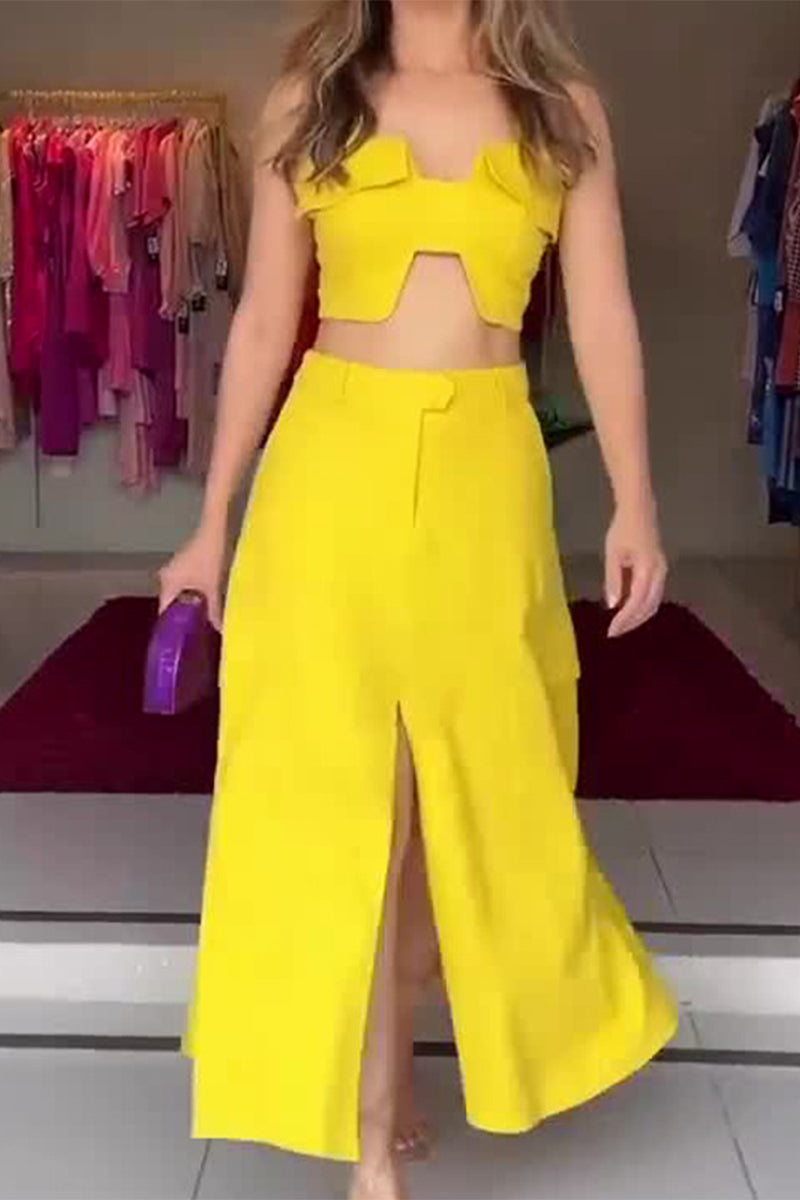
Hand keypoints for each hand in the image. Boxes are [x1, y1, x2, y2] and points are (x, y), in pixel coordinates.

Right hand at [158, 518, 226, 631]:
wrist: (214, 528)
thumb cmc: (210, 556)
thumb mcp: (213, 587)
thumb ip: (214, 609)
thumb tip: (218, 629)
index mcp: (168, 584)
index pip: (163, 613)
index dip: (171, 628)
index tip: (180, 641)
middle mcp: (166, 577)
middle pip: (171, 604)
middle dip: (182, 618)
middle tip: (195, 634)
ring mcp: (175, 570)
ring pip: (179, 595)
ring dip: (189, 606)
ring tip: (201, 621)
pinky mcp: (184, 565)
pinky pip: (185, 586)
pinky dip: (193, 595)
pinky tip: (206, 602)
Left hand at [604, 500, 666, 636]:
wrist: (639, 510)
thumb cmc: (623, 530)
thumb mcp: (613, 555)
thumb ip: (613, 580)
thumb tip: (613, 605)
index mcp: (648, 569)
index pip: (637, 601)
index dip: (625, 619)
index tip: (611, 631)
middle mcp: (659, 573)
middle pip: (649, 606)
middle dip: (632, 622)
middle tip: (614, 632)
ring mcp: (662, 572)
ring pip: (653, 603)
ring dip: (638, 617)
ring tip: (620, 625)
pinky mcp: (659, 570)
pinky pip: (653, 595)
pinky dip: (642, 607)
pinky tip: (628, 610)